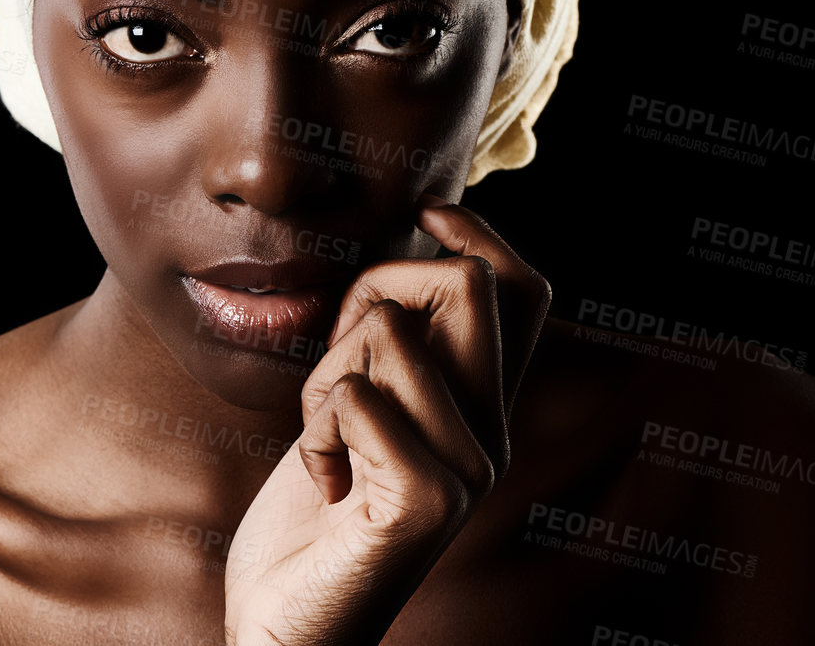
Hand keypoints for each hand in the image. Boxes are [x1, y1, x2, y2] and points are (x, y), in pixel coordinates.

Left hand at [223, 195, 552, 645]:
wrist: (289, 626)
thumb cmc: (310, 516)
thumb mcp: (356, 410)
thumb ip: (392, 348)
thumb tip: (406, 250)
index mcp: (483, 409)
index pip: (524, 293)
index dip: (480, 232)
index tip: (426, 211)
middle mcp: (492, 437)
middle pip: (466, 285)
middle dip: (376, 289)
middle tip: (339, 362)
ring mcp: (467, 473)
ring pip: (388, 331)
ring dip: (324, 374)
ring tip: (323, 440)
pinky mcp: (427, 505)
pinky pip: (354, 396)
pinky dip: (312, 427)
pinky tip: (319, 481)